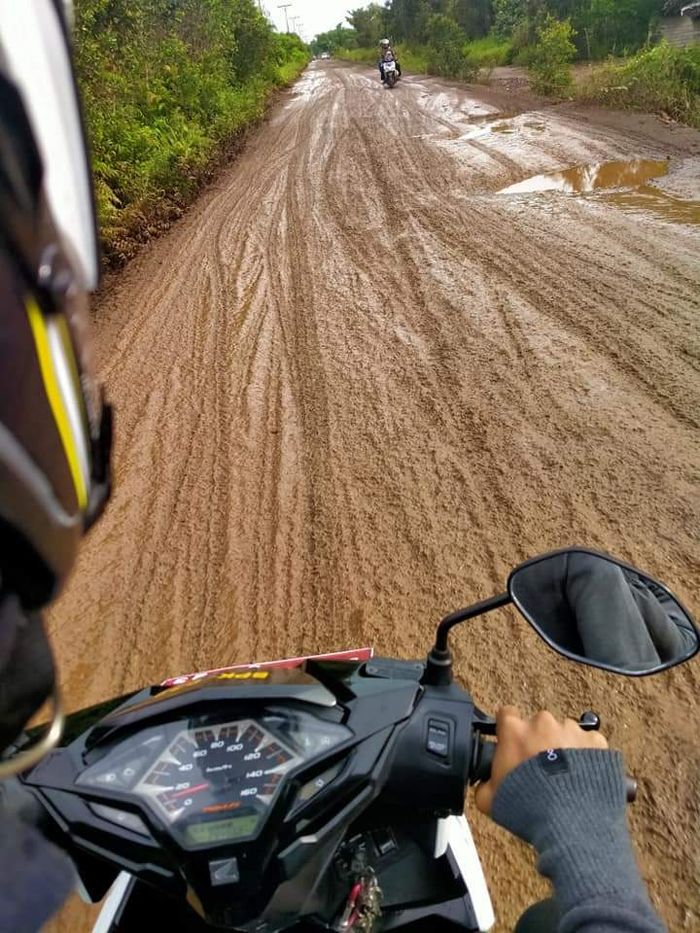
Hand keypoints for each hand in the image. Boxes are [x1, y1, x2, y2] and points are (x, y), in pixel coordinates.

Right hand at [474, 706, 608, 815]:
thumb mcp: (490, 800)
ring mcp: (572, 730)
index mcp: (514, 731)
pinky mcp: (596, 742)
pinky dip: (589, 757)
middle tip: (541, 770)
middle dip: (539, 742)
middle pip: (538, 725)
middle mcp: (543, 723)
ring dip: (564, 748)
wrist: (572, 824)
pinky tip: (585, 778)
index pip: (506, 714)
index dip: (508, 730)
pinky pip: (590, 744)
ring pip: (565, 732)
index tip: (512, 744)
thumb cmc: (529, 809)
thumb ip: (484, 784)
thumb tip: (485, 782)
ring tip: (566, 777)